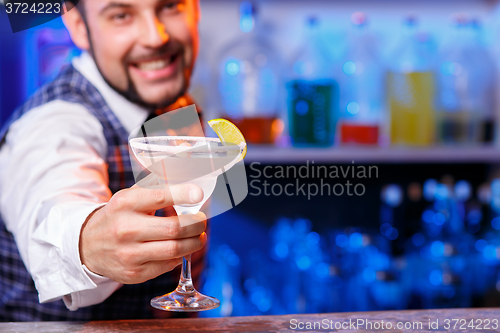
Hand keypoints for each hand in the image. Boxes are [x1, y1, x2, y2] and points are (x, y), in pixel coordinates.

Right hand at [79, 183, 206, 283]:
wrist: (87, 245)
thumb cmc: (119, 216)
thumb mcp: (130, 197)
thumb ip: (157, 190)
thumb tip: (191, 185)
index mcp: (125, 203)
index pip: (159, 197)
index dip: (183, 194)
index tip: (199, 194)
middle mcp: (125, 229)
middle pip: (174, 228)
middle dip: (196, 224)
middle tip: (202, 220)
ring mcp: (129, 253)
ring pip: (174, 249)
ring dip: (195, 242)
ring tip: (200, 236)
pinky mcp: (134, 272)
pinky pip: (167, 265)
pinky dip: (180, 256)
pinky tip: (181, 249)